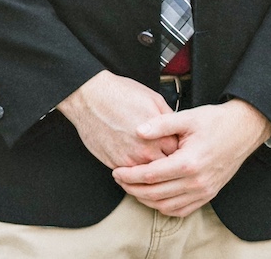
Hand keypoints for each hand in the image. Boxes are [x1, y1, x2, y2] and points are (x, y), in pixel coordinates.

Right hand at [56, 70, 178, 168]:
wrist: (91, 98)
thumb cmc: (121, 94)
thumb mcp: (154, 99)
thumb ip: (169, 118)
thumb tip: (178, 130)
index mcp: (159, 134)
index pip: (179, 152)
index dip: (179, 149)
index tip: (176, 146)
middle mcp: (146, 151)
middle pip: (166, 168)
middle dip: (168, 163)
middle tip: (165, 156)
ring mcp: (130, 161)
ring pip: (149, 176)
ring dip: (151, 170)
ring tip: (150, 159)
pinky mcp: (115, 165)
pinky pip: (132, 177)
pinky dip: (136, 172)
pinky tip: (137, 163)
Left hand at [112, 99, 270, 216]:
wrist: (243, 130)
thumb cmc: (215, 121)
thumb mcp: (187, 117)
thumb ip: (161, 124)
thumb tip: (138, 130)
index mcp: (189, 162)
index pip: (151, 175)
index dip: (130, 175)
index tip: (116, 170)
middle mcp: (196, 182)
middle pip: (155, 194)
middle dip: (133, 188)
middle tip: (119, 179)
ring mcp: (204, 191)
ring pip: (167, 206)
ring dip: (146, 200)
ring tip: (133, 188)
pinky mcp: (208, 194)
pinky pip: (182, 210)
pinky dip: (164, 208)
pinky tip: (154, 198)